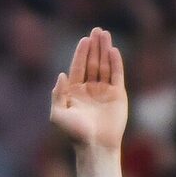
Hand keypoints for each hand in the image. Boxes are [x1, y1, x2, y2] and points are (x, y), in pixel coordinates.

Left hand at [49, 27, 128, 171]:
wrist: (95, 145)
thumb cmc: (75, 133)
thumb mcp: (58, 114)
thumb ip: (57, 94)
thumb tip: (61, 75)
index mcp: (74, 93)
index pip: (78, 68)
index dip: (81, 53)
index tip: (84, 39)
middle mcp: (89, 90)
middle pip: (92, 63)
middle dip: (94, 47)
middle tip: (97, 30)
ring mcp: (104, 91)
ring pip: (104, 66)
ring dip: (105, 50)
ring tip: (105, 34)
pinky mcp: (118, 95)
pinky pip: (117, 75)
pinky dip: (115, 63)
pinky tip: (113, 50)